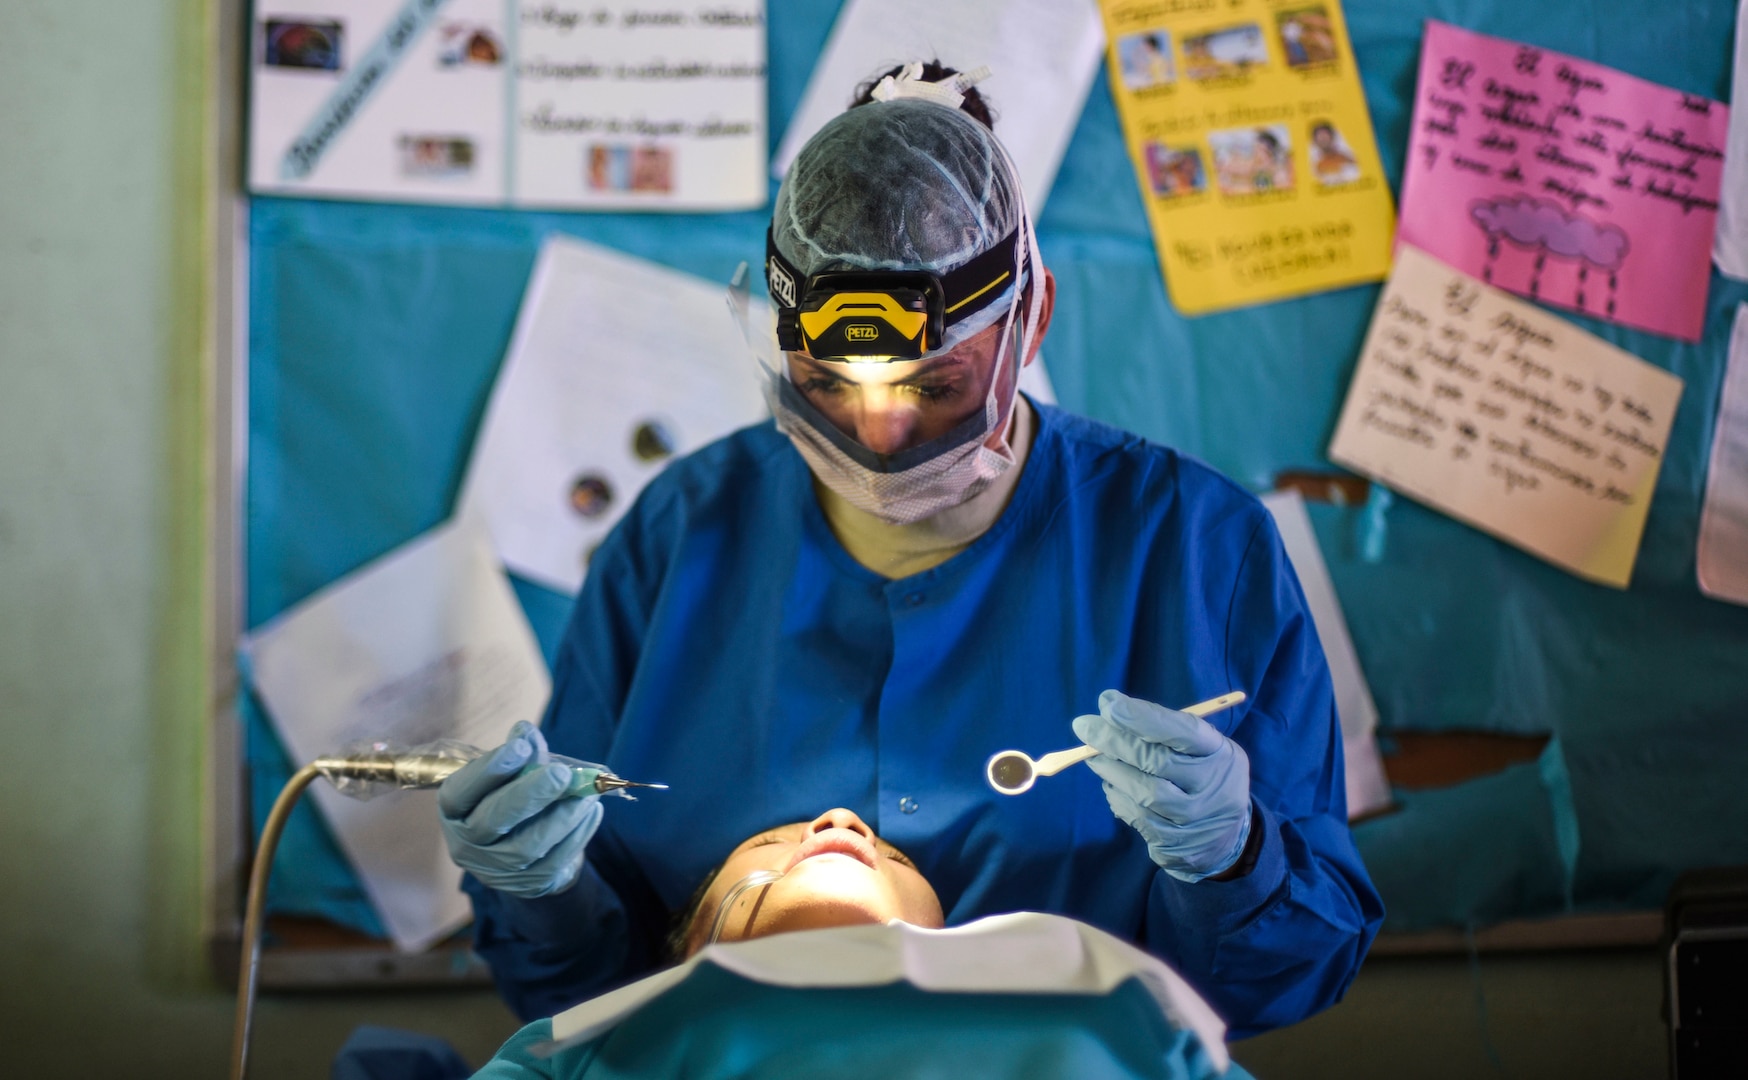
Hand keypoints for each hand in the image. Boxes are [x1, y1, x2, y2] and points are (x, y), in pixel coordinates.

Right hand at [438, 721, 603, 897]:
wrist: (528, 851)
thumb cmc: (514, 800)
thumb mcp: (511, 774)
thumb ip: (520, 755)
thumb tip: (526, 733)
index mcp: (454, 810)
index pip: (461, 791)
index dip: (489, 769)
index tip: (521, 746)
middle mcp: (467, 844)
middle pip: (493, 821)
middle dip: (530, 794)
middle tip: (561, 774)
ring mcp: (496, 870)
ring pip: (528, 845)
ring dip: (563, 814)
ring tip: (587, 792)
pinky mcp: (528, 885)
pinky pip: (555, 860)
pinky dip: (578, 833)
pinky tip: (591, 811)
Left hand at [1071, 690, 1251, 882]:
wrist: (1225, 836)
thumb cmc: (1203, 776)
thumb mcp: (1203, 748)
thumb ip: (1166, 730)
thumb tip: (1112, 709)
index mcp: (1220, 753)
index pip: (1183, 731)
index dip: (1143, 717)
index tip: (1108, 704)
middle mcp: (1211, 787)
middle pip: (1157, 761)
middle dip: (1115, 740)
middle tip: (1084, 726)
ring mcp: (1194, 819)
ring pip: (1143, 792)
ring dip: (1111, 770)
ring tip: (1094, 757)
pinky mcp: (1175, 844)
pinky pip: (1138, 817)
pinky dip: (1117, 797)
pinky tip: (1111, 785)